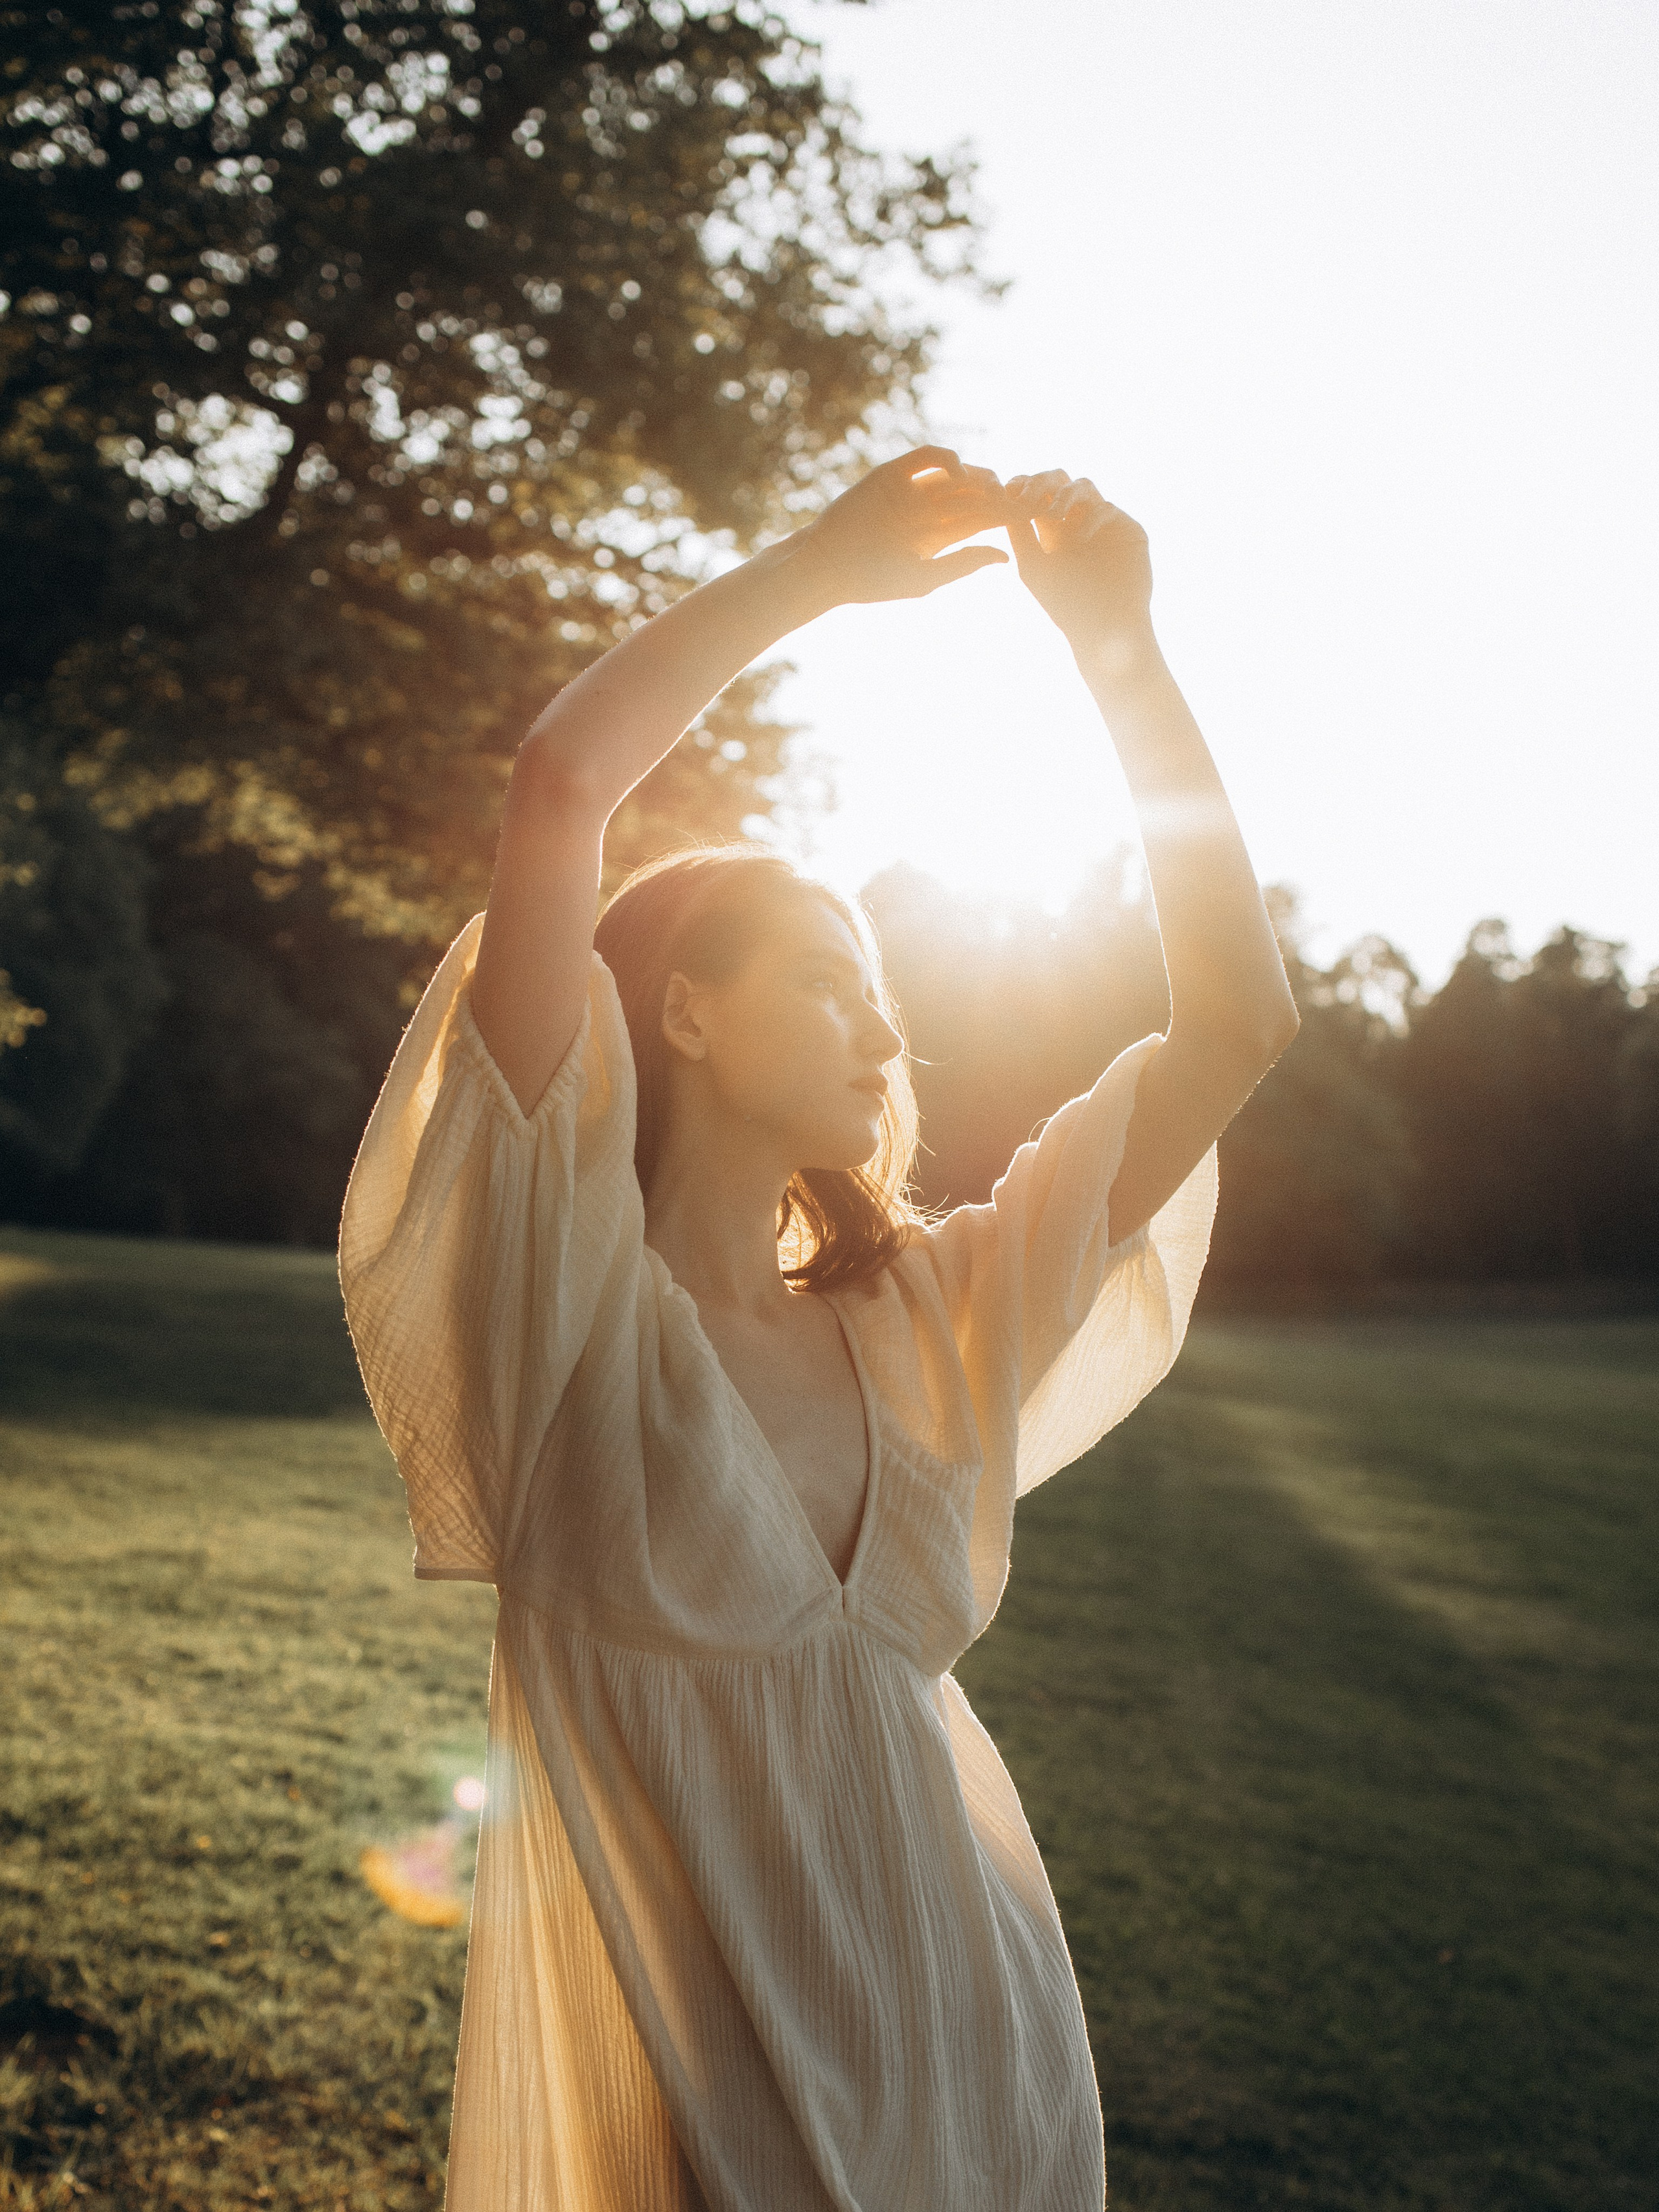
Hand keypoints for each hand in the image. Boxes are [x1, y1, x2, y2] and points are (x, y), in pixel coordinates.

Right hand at [795, 447, 1010, 604]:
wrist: (827, 566)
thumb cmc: (872, 582)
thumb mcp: (923, 578)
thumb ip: (963, 563)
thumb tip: (1006, 556)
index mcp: (942, 536)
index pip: (985, 519)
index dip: (1010, 514)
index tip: (1037, 513)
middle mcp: (931, 509)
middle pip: (977, 494)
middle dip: (1003, 494)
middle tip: (1028, 494)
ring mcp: (914, 489)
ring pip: (958, 475)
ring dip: (980, 478)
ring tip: (995, 489)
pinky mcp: (894, 473)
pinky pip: (928, 456)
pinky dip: (948, 459)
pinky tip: (960, 475)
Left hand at [1005, 471, 1154, 661]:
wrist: (1103, 629)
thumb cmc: (1064, 603)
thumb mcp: (1032, 565)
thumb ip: (1018, 532)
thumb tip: (1003, 496)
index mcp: (1051, 528)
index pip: (1036, 493)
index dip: (1022, 486)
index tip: (1008, 491)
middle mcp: (1077, 520)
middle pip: (1059, 480)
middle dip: (1041, 482)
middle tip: (1028, 495)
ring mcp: (1103, 522)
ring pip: (1084, 486)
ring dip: (1064, 494)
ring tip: (1053, 515)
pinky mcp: (1127, 528)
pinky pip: (1106, 508)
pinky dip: (1089, 519)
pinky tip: (1080, 539)